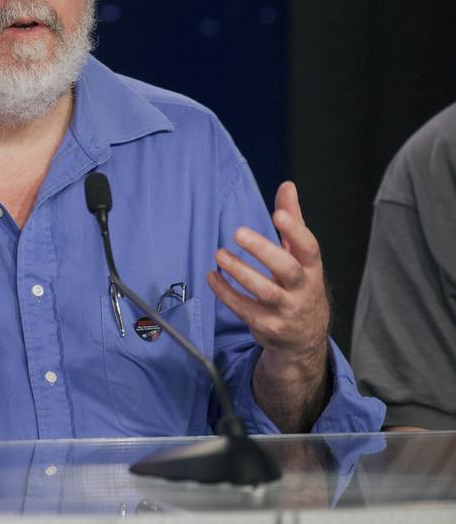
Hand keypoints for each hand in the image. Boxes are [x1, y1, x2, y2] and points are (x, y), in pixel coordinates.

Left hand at [207, 181, 330, 429]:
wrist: (305, 337)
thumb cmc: (299, 285)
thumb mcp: (301, 256)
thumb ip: (293, 221)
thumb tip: (287, 186)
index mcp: (312, 268)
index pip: (309, 248)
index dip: (295, 231)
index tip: (278, 214)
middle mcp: (302, 290)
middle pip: (286, 269)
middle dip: (263, 251)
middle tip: (238, 232)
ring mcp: (285, 310)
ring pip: (263, 291)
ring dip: (239, 272)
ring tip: (219, 254)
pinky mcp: (267, 326)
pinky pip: (244, 309)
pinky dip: (226, 293)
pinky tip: (212, 277)